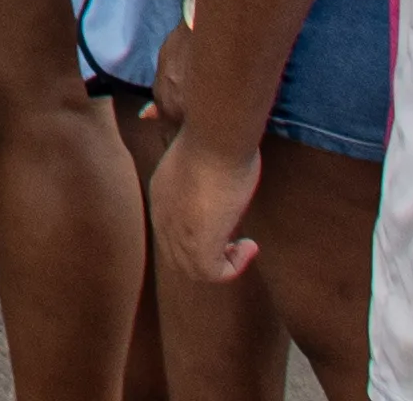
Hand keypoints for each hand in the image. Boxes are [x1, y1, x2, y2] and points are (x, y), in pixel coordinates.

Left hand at [148, 119, 261, 288]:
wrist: (216, 140)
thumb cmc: (216, 137)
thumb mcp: (204, 155)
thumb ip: (202, 166)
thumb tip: (212, 155)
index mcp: (162, 193)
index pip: (172, 228)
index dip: (197, 233)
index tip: (224, 223)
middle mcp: (163, 216)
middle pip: (177, 254)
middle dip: (206, 254)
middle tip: (233, 243)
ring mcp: (178, 234)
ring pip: (192, 268)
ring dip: (221, 263)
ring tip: (243, 247)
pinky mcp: (198, 247)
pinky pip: (213, 274)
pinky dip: (234, 267)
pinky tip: (250, 246)